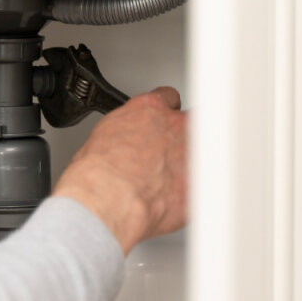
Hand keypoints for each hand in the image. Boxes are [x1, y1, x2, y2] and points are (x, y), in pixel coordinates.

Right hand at [52, 87, 187, 253]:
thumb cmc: (98, 172)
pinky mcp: (199, 185)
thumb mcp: (103, 137)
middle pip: (191, 122)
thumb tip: (125, 141)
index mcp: (150, 110)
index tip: (159, 125)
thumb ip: (126, 132)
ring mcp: (192, 154)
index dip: (165, 114)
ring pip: (203, 153)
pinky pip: (202, 186)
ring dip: (188, 164)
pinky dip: (190, 193)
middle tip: (165, 154)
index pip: (168, 98)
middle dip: (183, 136)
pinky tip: (171, 202)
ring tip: (166, 181)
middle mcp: (176, 127)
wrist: (108, 199)